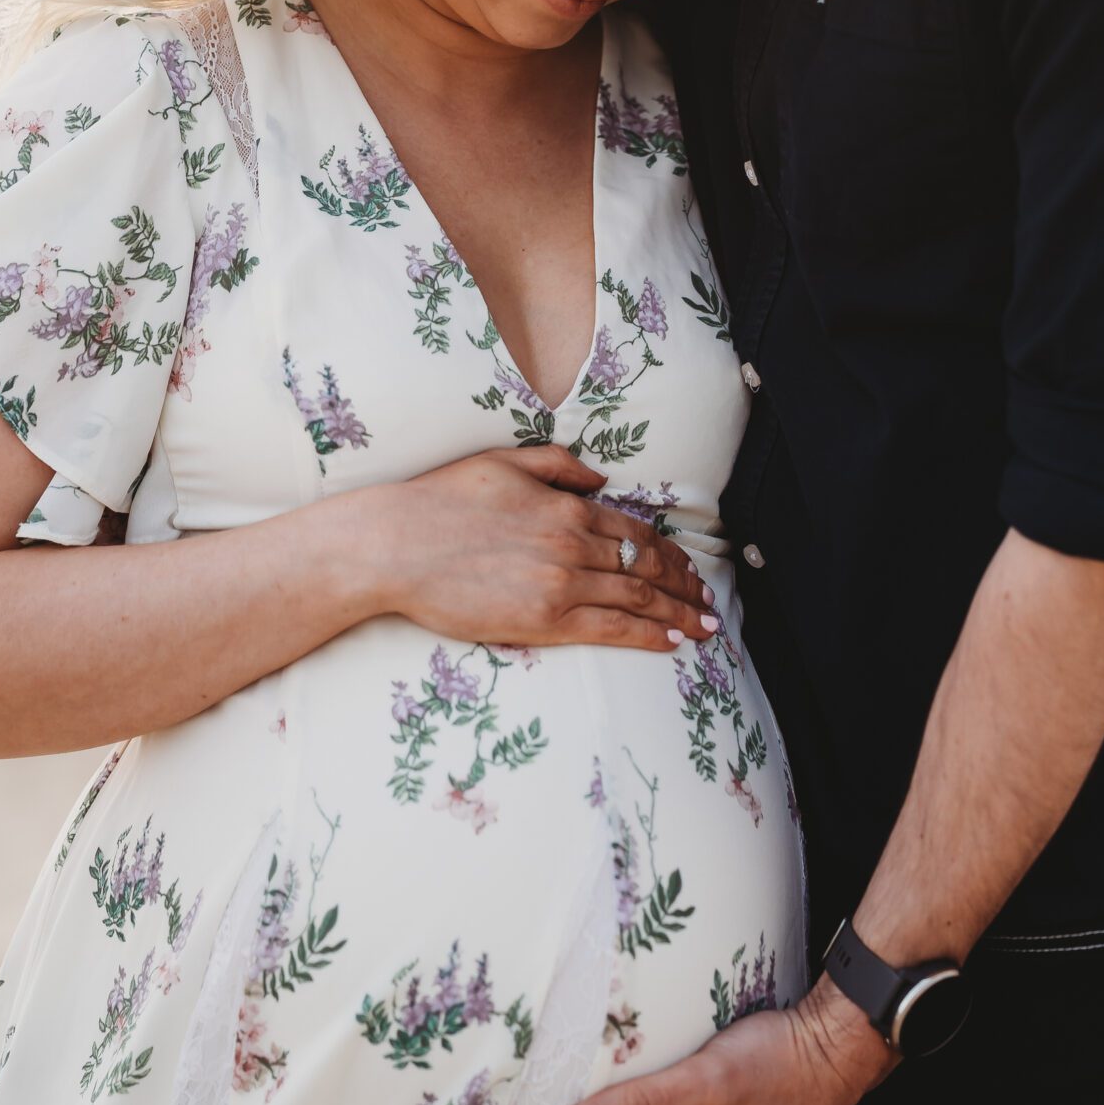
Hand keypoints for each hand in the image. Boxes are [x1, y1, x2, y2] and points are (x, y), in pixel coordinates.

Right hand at [361, 445, 718, 652]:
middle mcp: (573, 543)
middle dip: (685, 586)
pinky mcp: (544, 620)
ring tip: (704, 625)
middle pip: (647, 565)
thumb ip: (558, 464)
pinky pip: (612, 629)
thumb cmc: (441, 501)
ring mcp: (562, 583)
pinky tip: (672, 642)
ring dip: (679, 613)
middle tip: (708, 600)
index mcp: (566, 504)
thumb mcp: (504, 461)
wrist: (395, 545)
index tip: (690, 567)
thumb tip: (601, 475)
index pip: (636, 529)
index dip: (671, 552)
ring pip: (639, 598)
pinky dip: (649, 635)